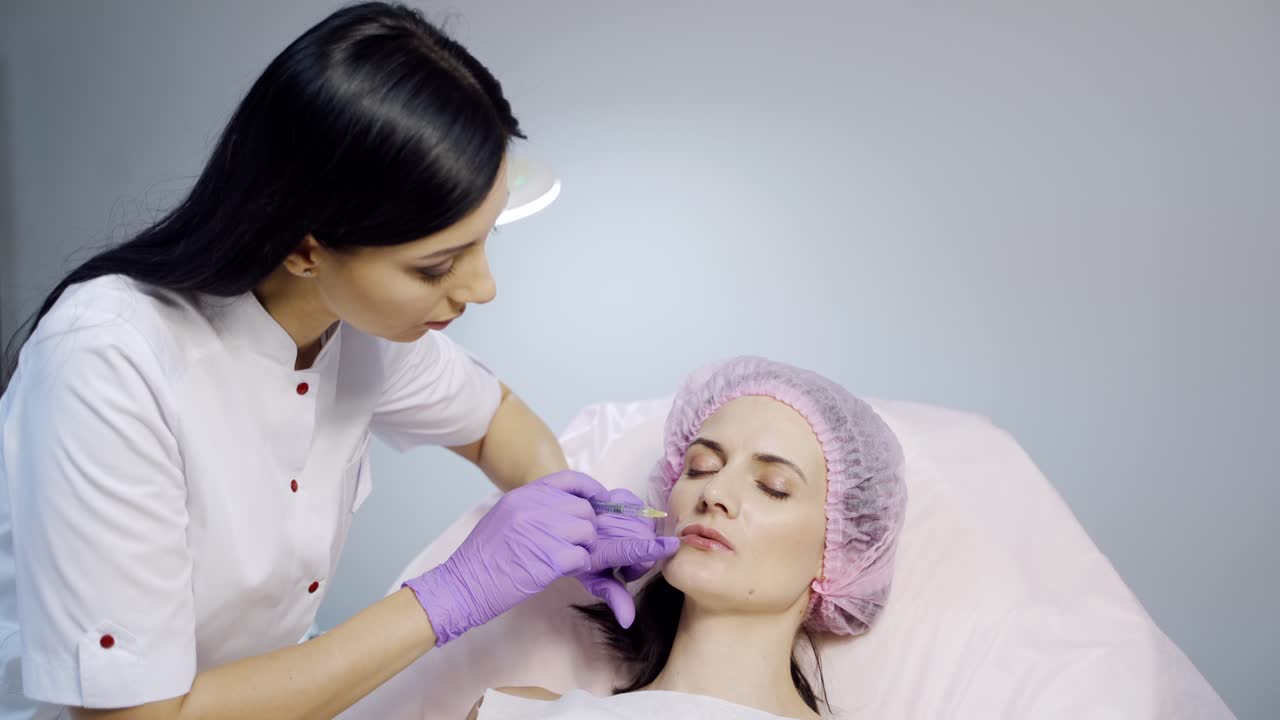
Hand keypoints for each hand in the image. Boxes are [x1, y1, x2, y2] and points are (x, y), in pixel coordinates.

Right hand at [404, 470, 604, 645]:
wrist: (464, 585)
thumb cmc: (483, 557)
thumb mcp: (504, 517)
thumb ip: (534, 507)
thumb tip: (566, 508)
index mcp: (523, 495)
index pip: (569, 479)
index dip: (591, 489)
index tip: (600, 500)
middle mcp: (534, 507)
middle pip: (583, 509)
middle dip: (585, 528)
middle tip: (575, 544)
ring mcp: (543, 531)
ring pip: (587, 532)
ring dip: (583, 548)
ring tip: (567, 559)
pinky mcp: (550, 558)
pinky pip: (583, 557)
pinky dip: (579, 566)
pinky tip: (564, 571)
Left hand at [575, 488, 678, 628]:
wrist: (549, 533)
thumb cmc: (578, 559)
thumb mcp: (594, 579)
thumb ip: (614, 596)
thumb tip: (629, 621)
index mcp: (597, 555)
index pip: (628, 551)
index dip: (651, 548)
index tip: (671, 545)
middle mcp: (597, 531)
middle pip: (640, 534)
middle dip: (644, 548)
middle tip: (629, 559)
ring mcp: (595, 511)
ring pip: (637, 515)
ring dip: (640, 528)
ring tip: (625, 538)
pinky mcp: (595, 495)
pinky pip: (626, 498)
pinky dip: (630, 506)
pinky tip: (622, 517)